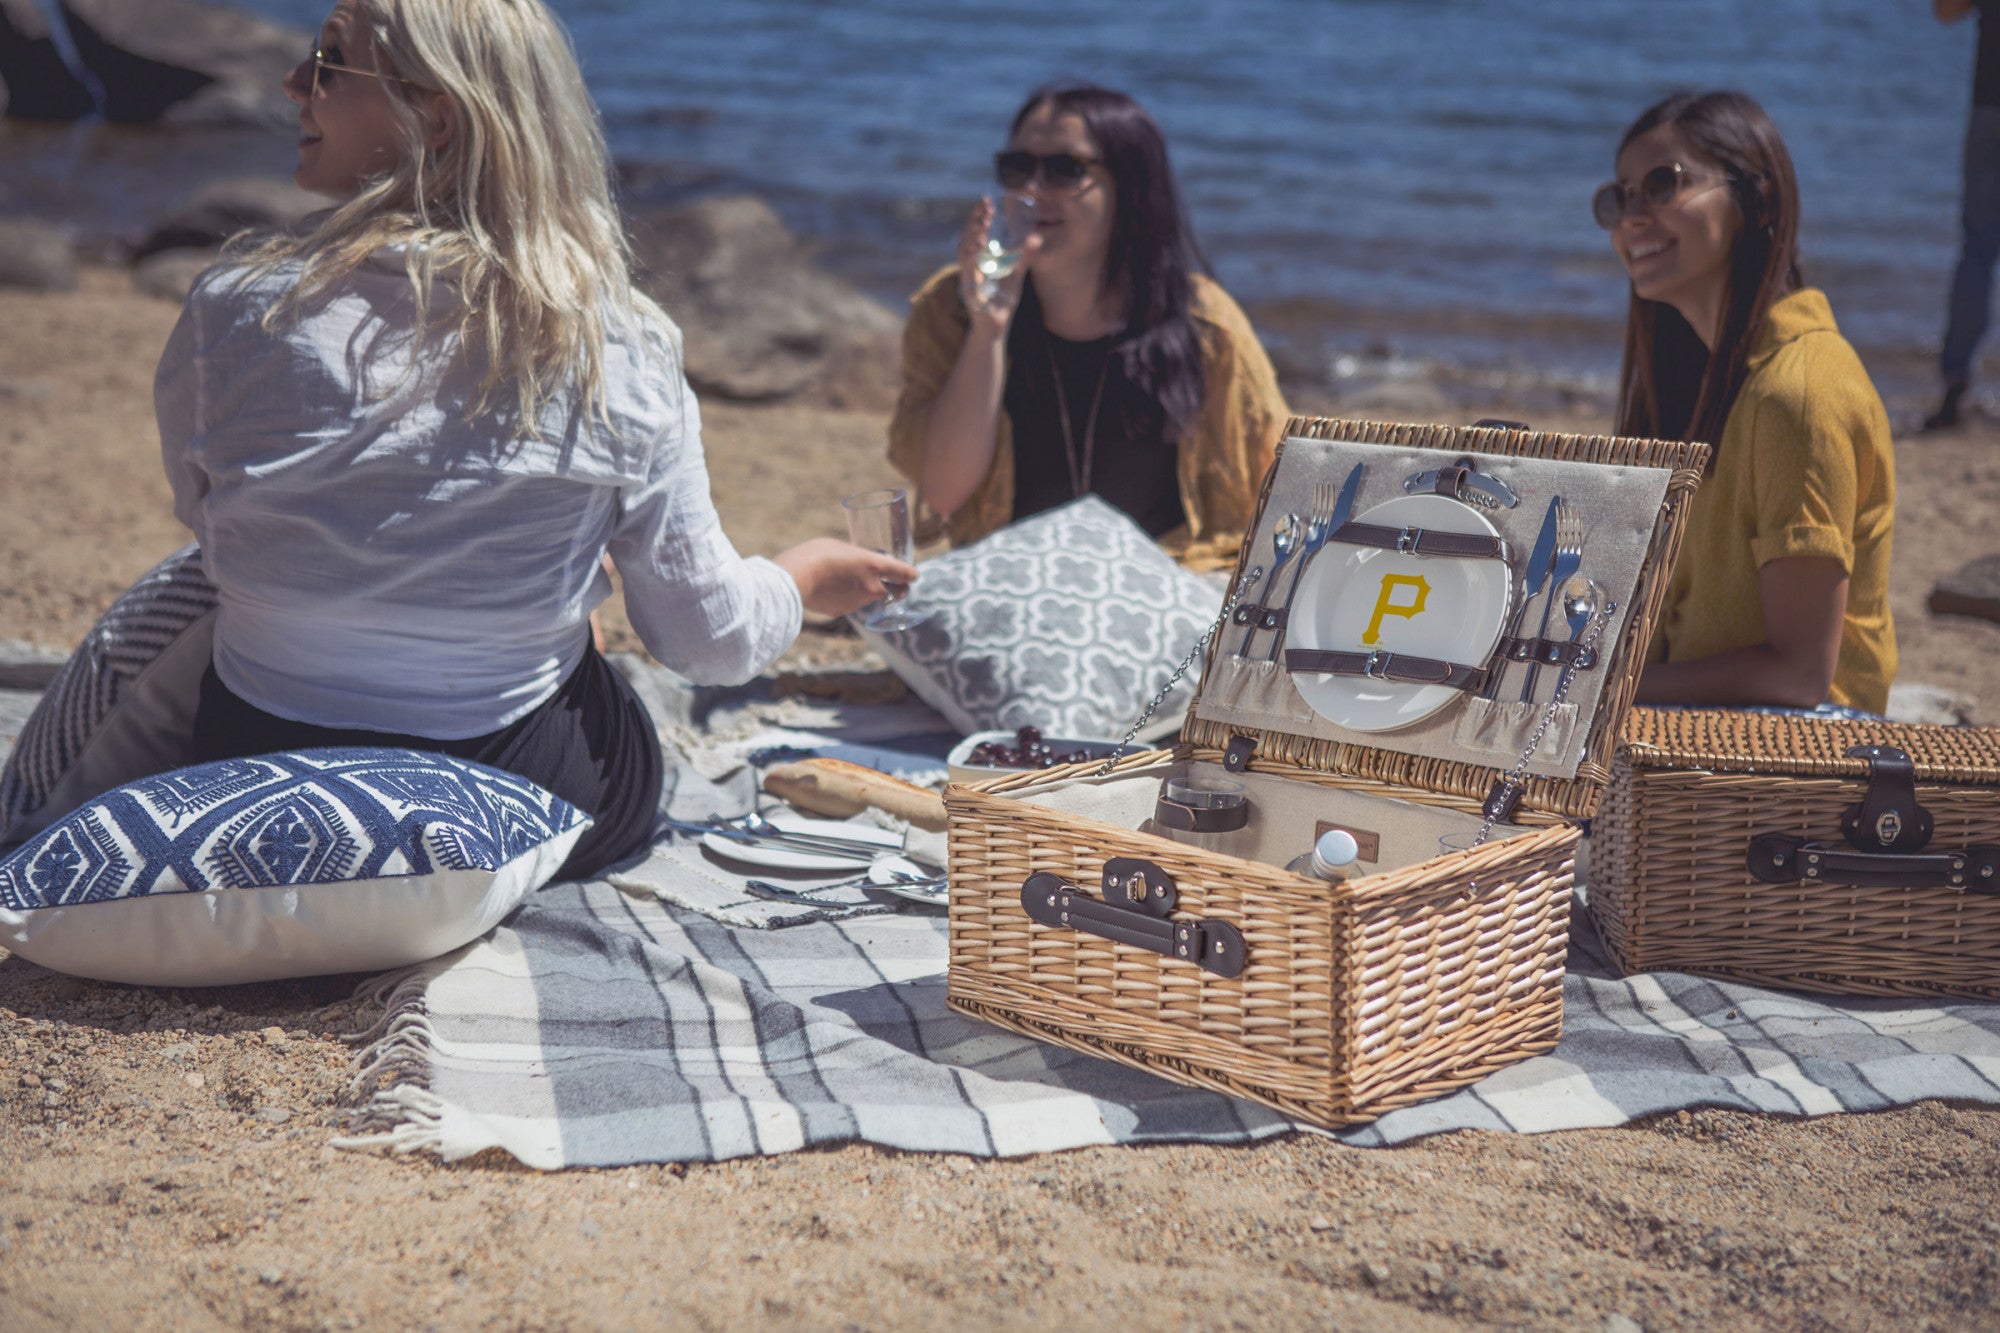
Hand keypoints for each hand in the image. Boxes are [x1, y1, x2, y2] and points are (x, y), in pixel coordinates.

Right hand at [775, 537, 919, 619]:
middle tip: (896, 586)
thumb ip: (855, 556)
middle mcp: (871, 587)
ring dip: (870, 593)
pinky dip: (850, 598)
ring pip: (872, 598)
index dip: (911, 574)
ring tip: (854, 581)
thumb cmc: (815, 554)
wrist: (794, 578)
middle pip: (896, 593)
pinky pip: (853, 604)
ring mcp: (858, 602)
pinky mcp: (843, 611)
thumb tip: (857, 564)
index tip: (914, 575)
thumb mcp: (841, 547)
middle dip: (899, 590)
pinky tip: (836, 589)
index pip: (903, 572)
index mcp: (873, 565)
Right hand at [955, 197, 1039, 337]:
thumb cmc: (1003, 302)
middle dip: (975, 219)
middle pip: (967, 237)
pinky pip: (968, 269)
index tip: (987, 201)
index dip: (979, 216)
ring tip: (983, 221)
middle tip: (985, 205)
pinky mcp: (969, 288)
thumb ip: (1024, 258)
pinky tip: (980, 244)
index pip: (976, 232)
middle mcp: (970, 266)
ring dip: (972, 234)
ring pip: (964, 250)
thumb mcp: (1016, 275)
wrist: (996, 327)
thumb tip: (1036, 239)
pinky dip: (973, 255)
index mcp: (979, 260)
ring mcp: (968, 276)